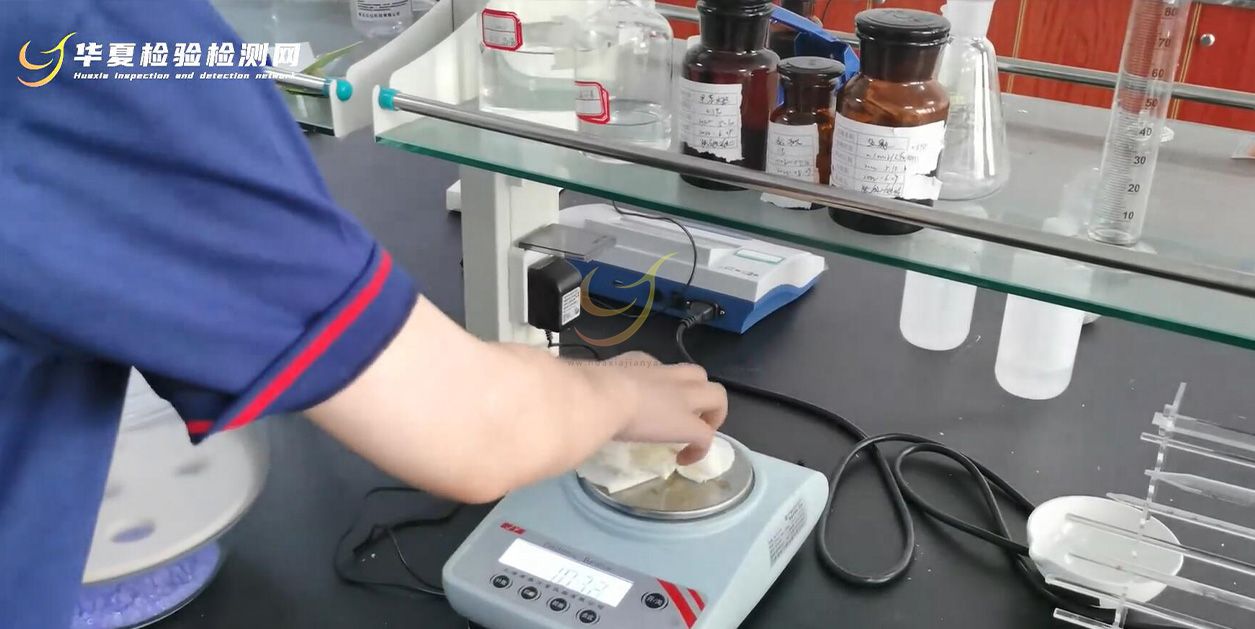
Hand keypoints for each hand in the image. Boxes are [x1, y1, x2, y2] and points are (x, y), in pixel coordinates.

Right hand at [577, 351, 727, 464]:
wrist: (598, 399)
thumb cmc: (583, 390)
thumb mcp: (587, 382)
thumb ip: (590, 389)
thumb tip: (577, 405)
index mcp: (639, 363)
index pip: (658, 368)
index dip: (660, 385)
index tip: (647, 403)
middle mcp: (666, 374)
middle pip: (697, 375)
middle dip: (697, 393)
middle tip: (684, 415)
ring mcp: (682, 399)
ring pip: (717, 395)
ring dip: (712, 414)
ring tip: (696, 434)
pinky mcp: (688, 424)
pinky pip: (707, 436)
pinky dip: (700, 449)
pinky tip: (685, 460)